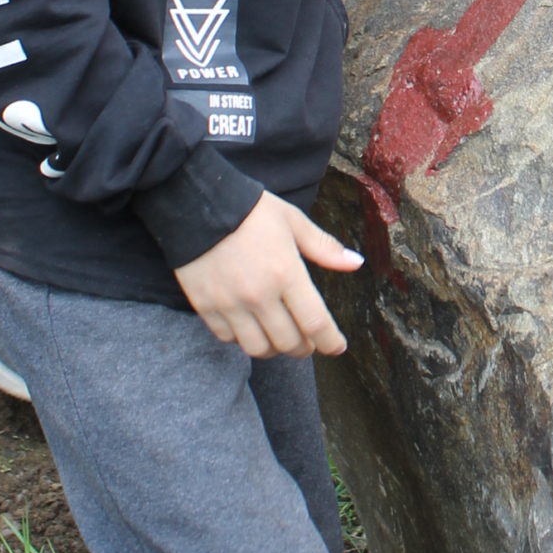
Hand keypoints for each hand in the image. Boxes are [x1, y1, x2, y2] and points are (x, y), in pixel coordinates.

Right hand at [175, 191, 358, 358]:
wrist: (195, 204)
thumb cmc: (251, 210)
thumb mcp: (293, 221)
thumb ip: (324, 248)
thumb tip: (357, 263)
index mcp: (286, 273)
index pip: (315, 323)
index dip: (331, 342)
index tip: (337, 347)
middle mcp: (259, 294)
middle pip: (289, 342)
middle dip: (304, 347)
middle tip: (308, 341)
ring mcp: (229, 304)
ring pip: (258, 348)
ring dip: (274, 348)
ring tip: (279, 336)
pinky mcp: (205, 307)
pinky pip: (228, 339)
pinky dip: (243, 338)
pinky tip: (250, 326)